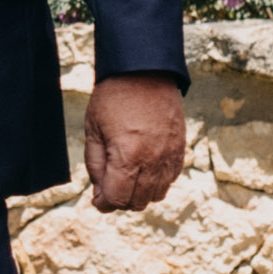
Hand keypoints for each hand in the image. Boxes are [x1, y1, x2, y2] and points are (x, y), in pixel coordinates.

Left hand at [85, 73, 187, 214]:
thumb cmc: (113, 97)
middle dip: (120, 200)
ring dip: (139, 193)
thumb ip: (95, 166)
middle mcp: (152, 160)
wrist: (145, 70)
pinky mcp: (180, 149)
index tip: (97, 198)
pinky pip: (170, 180)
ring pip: (156, 195)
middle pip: (137, 202)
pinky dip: (156, 182)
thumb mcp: (93, 130)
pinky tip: (144, 169)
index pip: (116, 199)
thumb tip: (100, 195)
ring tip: (127, 177)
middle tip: (109, 186)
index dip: (103, 203)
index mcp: (128, 156)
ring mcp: (169, 155)